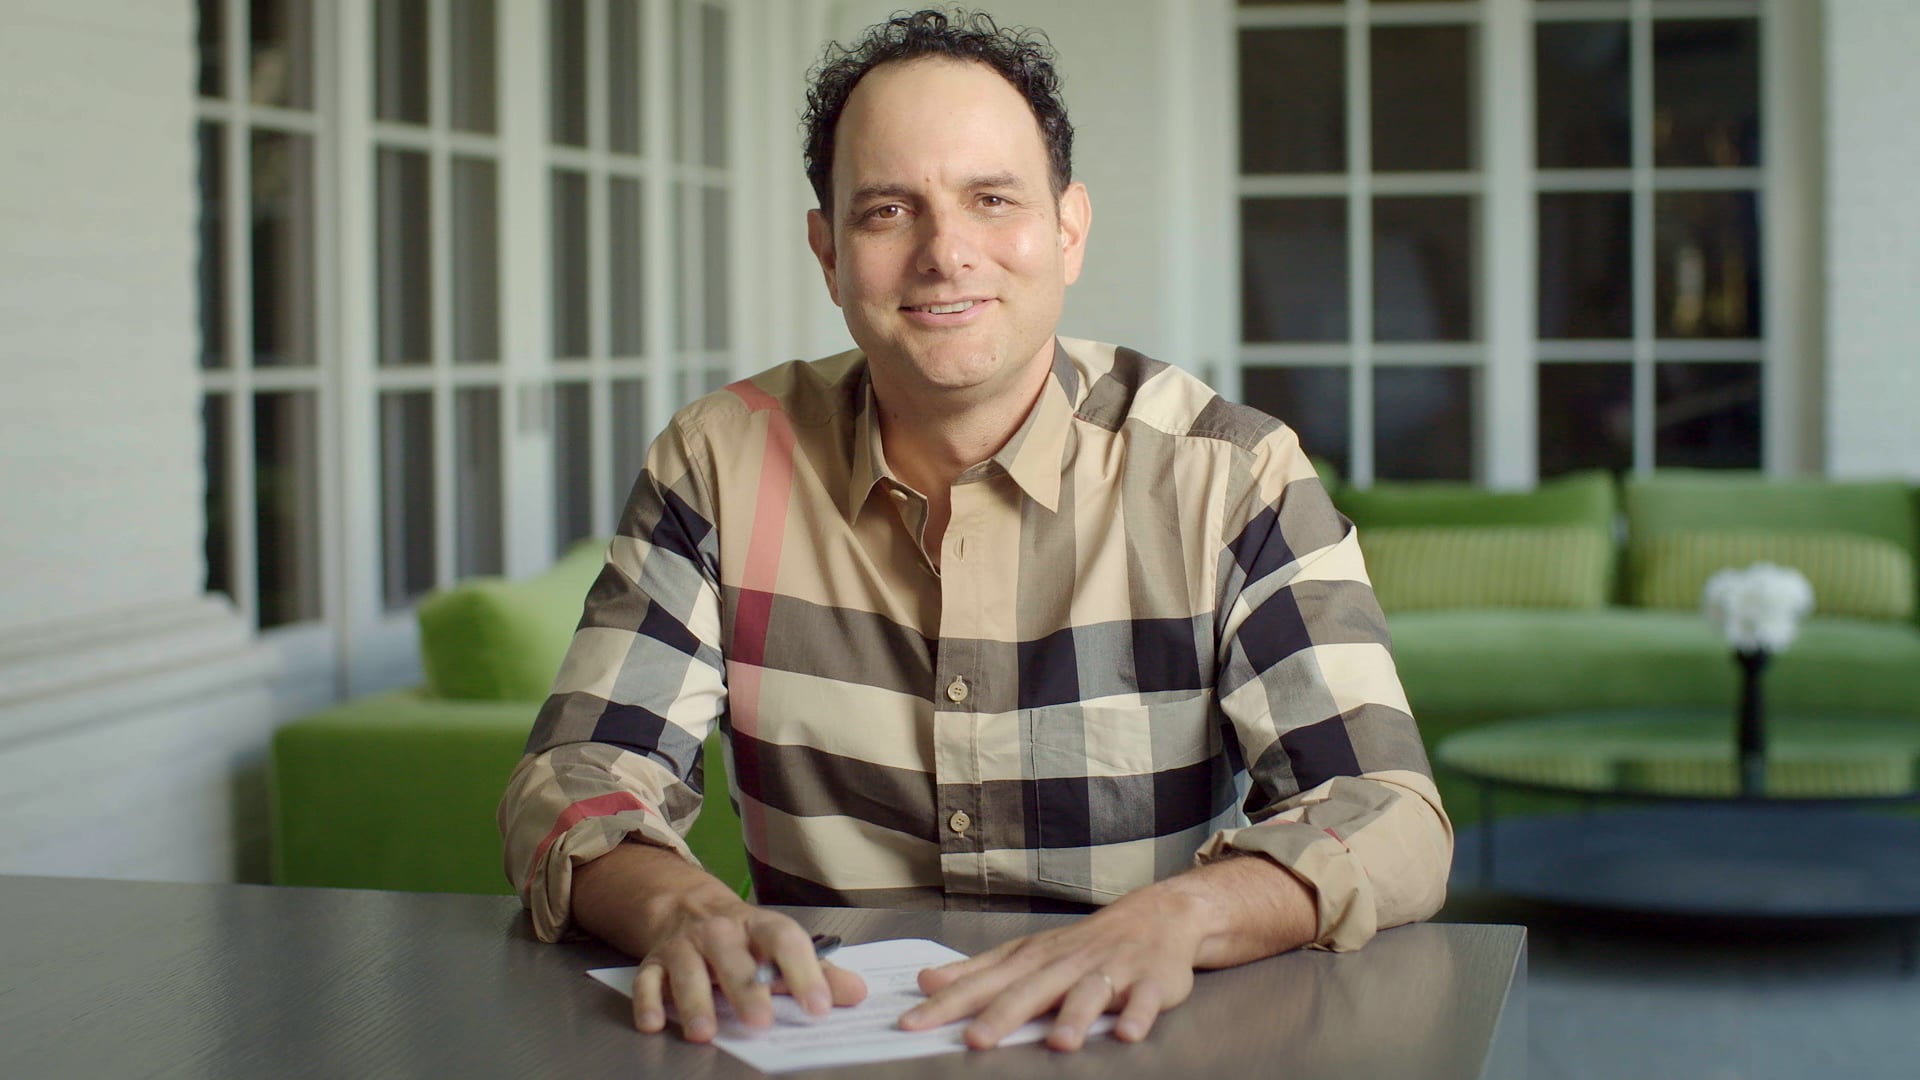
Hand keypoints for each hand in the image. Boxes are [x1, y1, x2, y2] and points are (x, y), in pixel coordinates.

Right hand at [630, 899, 866, 1040]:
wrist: (686, 906)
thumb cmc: (744, 936)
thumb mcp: (781, 946)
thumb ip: (819, 973)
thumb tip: (856, 994)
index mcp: (759, 926)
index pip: (785, 942)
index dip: (804, 973)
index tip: (819, 1006)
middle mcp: (720, 932)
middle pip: (733, 958)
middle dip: (746, 990)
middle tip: (760, 1022)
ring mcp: (685, 946)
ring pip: (688, 972)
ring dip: (695, 1002)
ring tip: (705, 1032)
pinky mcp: (654, 963)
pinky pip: (648, 981)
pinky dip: (648, 1001)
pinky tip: (654, 1023)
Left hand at [895, 891, 1203, 1050]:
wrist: (1154, 916)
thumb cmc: (1080, 944)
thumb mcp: (1024, 953)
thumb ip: (976, 972)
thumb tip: (925, 981)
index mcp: (1031, 960)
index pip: (982, 984)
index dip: (946, 1004)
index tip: (912, 1023)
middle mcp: (1065, 964)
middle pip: (1030, 990)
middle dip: (1002, 1015)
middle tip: (974, 1040)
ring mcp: (1109, 971)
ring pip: (1089, 994)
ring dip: (1075, 1017)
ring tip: (1060, 1043)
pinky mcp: (1149, 981)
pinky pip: (1144, 999)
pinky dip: (1138, 1014)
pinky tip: (1128, 1032)